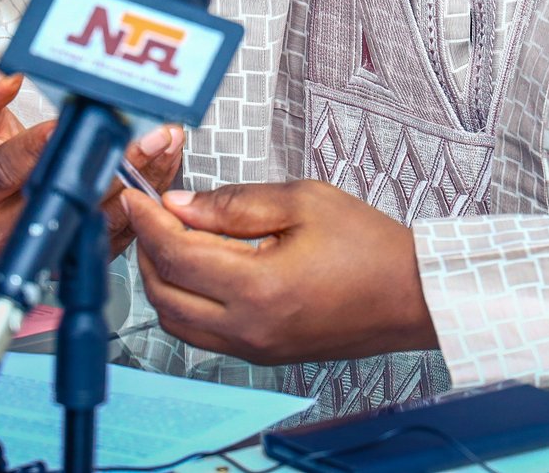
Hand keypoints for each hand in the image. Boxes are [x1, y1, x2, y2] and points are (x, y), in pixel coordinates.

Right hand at [0, 66, 184, 257]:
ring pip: (107, 211)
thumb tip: (5, 76)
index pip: (6, 172)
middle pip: (69, 196)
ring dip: (143, 172)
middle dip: (112, 162)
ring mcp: (59, 238)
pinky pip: (129, 221)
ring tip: (166, 137)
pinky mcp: (91, 244)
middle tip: (148, 133)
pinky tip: (167, 156)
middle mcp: (19, 224)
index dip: (35, 148)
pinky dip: (152, 184)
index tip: (64, 124)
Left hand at [123, 179, 437, 364]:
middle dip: (148, 250)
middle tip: (152, 213)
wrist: (412, 295)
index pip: (177, 254)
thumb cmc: (370, 246)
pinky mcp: (262, 354)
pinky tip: (198, 270)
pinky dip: (186, 302)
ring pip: (176, 321)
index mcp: (259, 288)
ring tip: (172, 238)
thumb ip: (235, 203)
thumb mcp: (304, 201)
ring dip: (163, 280)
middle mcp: (249, 328)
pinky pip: (202, 334)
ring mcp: (254, 348)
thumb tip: (182, 205)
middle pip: (165, 293)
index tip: (135, 195)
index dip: (149, 221)